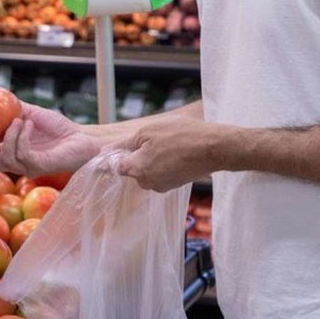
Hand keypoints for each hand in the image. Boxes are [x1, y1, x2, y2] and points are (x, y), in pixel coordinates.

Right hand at [0, 103, 100, 176]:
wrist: (81, 138)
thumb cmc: (57, 128)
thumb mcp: (29, 114)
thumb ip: (11, 108)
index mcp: (9, 152)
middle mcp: (15, 163)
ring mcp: (26, 167)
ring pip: (5, 158)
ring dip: (7, 137)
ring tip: (17, 120)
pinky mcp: (38, 167)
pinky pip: (22, 154)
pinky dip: (21, 136)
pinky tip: (27, 124)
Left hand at [111, 117, 227, 191]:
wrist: (216, 148)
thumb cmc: (181, 135)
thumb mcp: (147, 132)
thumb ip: (123, 144)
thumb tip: (103, 151)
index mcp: (136, 170)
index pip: (112, 168)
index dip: (108, 159)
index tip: (103, 156)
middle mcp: (146, 183)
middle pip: (130, 169)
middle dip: (135, 155)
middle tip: (150, 139)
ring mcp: (161, 186)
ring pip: (145, 171)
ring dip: (150, 159)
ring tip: (167, 144)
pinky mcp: (173, 185)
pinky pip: (159, 173)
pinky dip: (162, 163)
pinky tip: (175, 152)